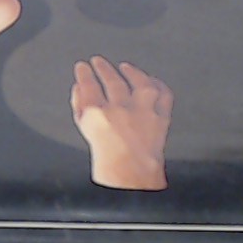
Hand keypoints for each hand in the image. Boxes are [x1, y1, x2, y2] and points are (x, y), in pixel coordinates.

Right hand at [71, 56, 172, 190]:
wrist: (131, 181)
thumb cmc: (108, 167)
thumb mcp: (85, 133)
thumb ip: (80, 108)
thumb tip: (80, 90)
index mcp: (98, 114)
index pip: (88, 85)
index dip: (84, 74)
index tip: (82, 67)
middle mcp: (121, 108)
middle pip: (112, 80)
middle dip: (104, 69)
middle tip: (99, 61)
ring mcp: (144, 111)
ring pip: (138, 82)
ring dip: (132, 72)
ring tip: (125, 66)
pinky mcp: (161, 118)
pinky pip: (163, 94)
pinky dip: (158, 85)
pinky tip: (153, 80)